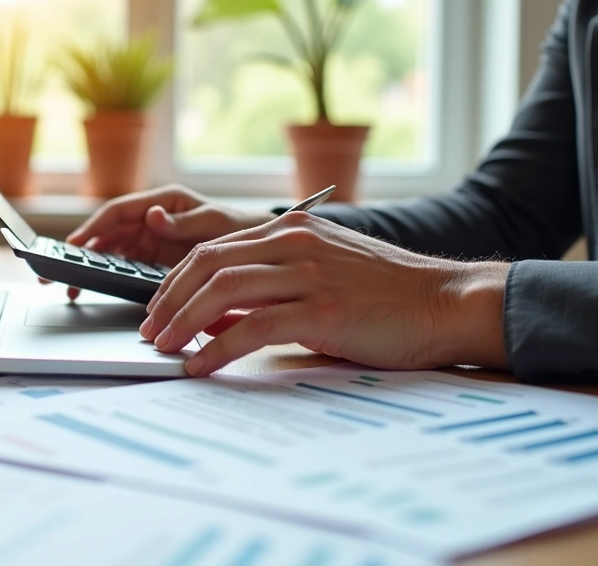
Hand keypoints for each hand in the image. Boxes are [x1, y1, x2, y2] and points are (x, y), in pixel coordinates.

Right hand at [54, 185, 273, 299]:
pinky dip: (107, 279)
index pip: (118, 213)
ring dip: (90, 268)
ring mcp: (150, 242)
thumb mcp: (214, 221)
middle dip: (81, 250)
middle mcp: (150, 221)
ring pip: (110, 253)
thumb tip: (152, 217)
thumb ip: (183, 221)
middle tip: (59, 270)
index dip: (93, 227)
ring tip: (71, 287)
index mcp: (161, 202)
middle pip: (106, 235)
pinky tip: (93, 291)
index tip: (75, 243)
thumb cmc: (240, 228)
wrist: (261, 252)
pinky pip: (123, 269)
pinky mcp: (154, 262)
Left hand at [140, 212, 510, 375]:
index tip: (158, 308)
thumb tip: (218, 317)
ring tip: (165, 349)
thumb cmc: (387, 297)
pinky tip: (202, 366)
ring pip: (222, 291)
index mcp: (291, 230)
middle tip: (152, 331)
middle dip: (169, 300)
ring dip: (183, 323)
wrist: (445, 303)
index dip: (176, 280)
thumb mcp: (320, 278)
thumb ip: (269, 289)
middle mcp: (294, 243)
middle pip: (207, 264)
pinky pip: (252, 328)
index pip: (213, 249)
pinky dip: (218, 349)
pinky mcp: (322, 310)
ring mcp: (308, 274)